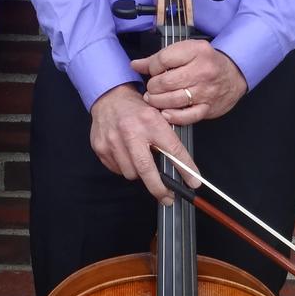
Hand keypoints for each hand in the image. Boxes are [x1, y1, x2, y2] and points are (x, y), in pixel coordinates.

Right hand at [89, 84, 200, 204]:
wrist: (109, 97)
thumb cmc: (137, 109)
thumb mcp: (158, 116)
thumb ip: (167, 138)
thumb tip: (182, 167)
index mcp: (150, 121)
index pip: (172, 150)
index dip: (185, 169)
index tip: (193, 182)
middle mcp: (131, 131)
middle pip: (147, 169)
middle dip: (159, 188)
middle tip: (167, 198)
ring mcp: (113, 141)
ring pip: (131, 174)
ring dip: (139, 173)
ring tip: (140, 161)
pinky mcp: (101, 148)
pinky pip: (117, 170)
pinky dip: (125, 168)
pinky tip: (126, 155)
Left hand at [132, 40, 247, 123]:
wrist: (234, 74)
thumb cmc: (206, 62)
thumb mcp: (186, 51)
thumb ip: (159, 58)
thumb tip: (135, 65)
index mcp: (196, 51)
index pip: (162, 60)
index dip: (151, 68)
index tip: (152, 71)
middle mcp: (203, 71)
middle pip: (165, 82)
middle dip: (153, 87)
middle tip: (152, 88)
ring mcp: (206, 91)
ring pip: (173, 99)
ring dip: (157, 101)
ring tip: (154, 99)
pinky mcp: (208, 108)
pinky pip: (187, 116)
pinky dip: (173, 116)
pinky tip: (165, 113)